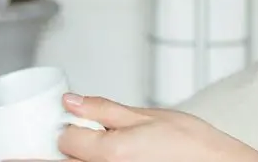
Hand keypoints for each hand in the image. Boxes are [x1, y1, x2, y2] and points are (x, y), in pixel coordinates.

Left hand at [56, 93, 257, 161]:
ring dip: (85, 158)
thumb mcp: (148, 116)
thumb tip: (72, 102)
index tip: (83, 123)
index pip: (65, 140)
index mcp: (111, 154)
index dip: (72, 126)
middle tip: (93, 136)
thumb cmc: (192, 146)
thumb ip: (104, 110)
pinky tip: (119, 158)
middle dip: (73, 147)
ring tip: (111, 149)